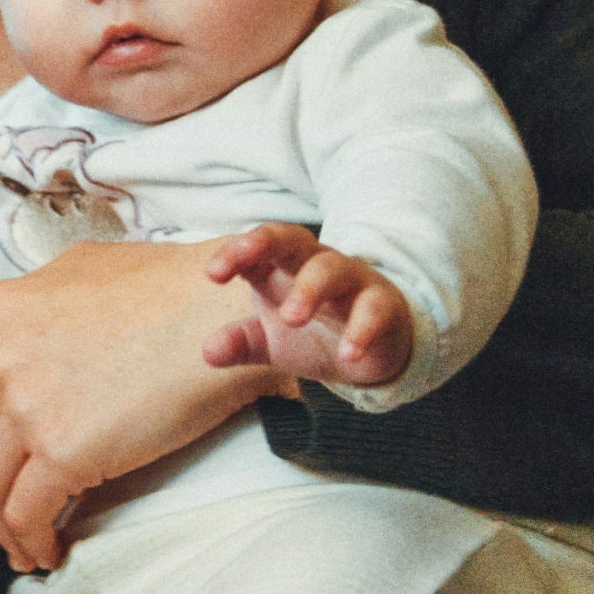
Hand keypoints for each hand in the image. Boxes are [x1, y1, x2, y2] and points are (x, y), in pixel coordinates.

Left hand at [0, 238, 293, 573]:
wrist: (222, 312)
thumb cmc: (167, 287)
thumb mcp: (77, 270)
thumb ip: (35, 303)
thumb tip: (21, 333)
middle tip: (13, 499)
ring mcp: (23, 407)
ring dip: (4, 524)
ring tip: (27, 543)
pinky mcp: (60, 452)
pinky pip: (26, 515)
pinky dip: (31, 542)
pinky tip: (49, 552)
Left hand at [203, 224, 416, 388]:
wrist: (372, 351)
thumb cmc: (313, 333)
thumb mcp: (270, 342)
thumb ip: (241, 342)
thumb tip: (208, 353)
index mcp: (281, 266)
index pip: (255, 247)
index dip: (234, 253)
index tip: (213, 274)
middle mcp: (314, 263)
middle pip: (291, 238)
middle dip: (265, 244)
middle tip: (244, 265)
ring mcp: (352, 280)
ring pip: (331, 268)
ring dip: (310, 289)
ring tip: (292, 319)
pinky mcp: (384, 304)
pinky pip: (374, 308)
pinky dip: (361, 330)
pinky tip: (348, 355)